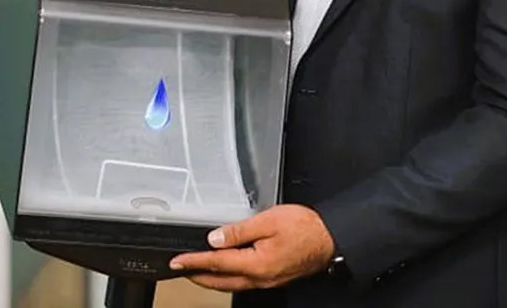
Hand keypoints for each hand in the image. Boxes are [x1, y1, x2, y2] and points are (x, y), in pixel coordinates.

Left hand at [168, 204, 335, 291]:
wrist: (330, 240)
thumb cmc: (306, 228)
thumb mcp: (269, 220)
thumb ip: (239, 230)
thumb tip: (215, 238)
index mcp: (256, 264)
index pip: (216, 263)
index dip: (193, 261)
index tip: (176, 261)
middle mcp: (259, 278)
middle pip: (220, 281)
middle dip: (197, 275)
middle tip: (181, 268)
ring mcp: (266, 281)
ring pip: (230, 285)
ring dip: (211, 278)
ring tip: (197, 269)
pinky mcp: (272, 279)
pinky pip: (242, 282)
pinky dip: (227, 277)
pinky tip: (226, 268)